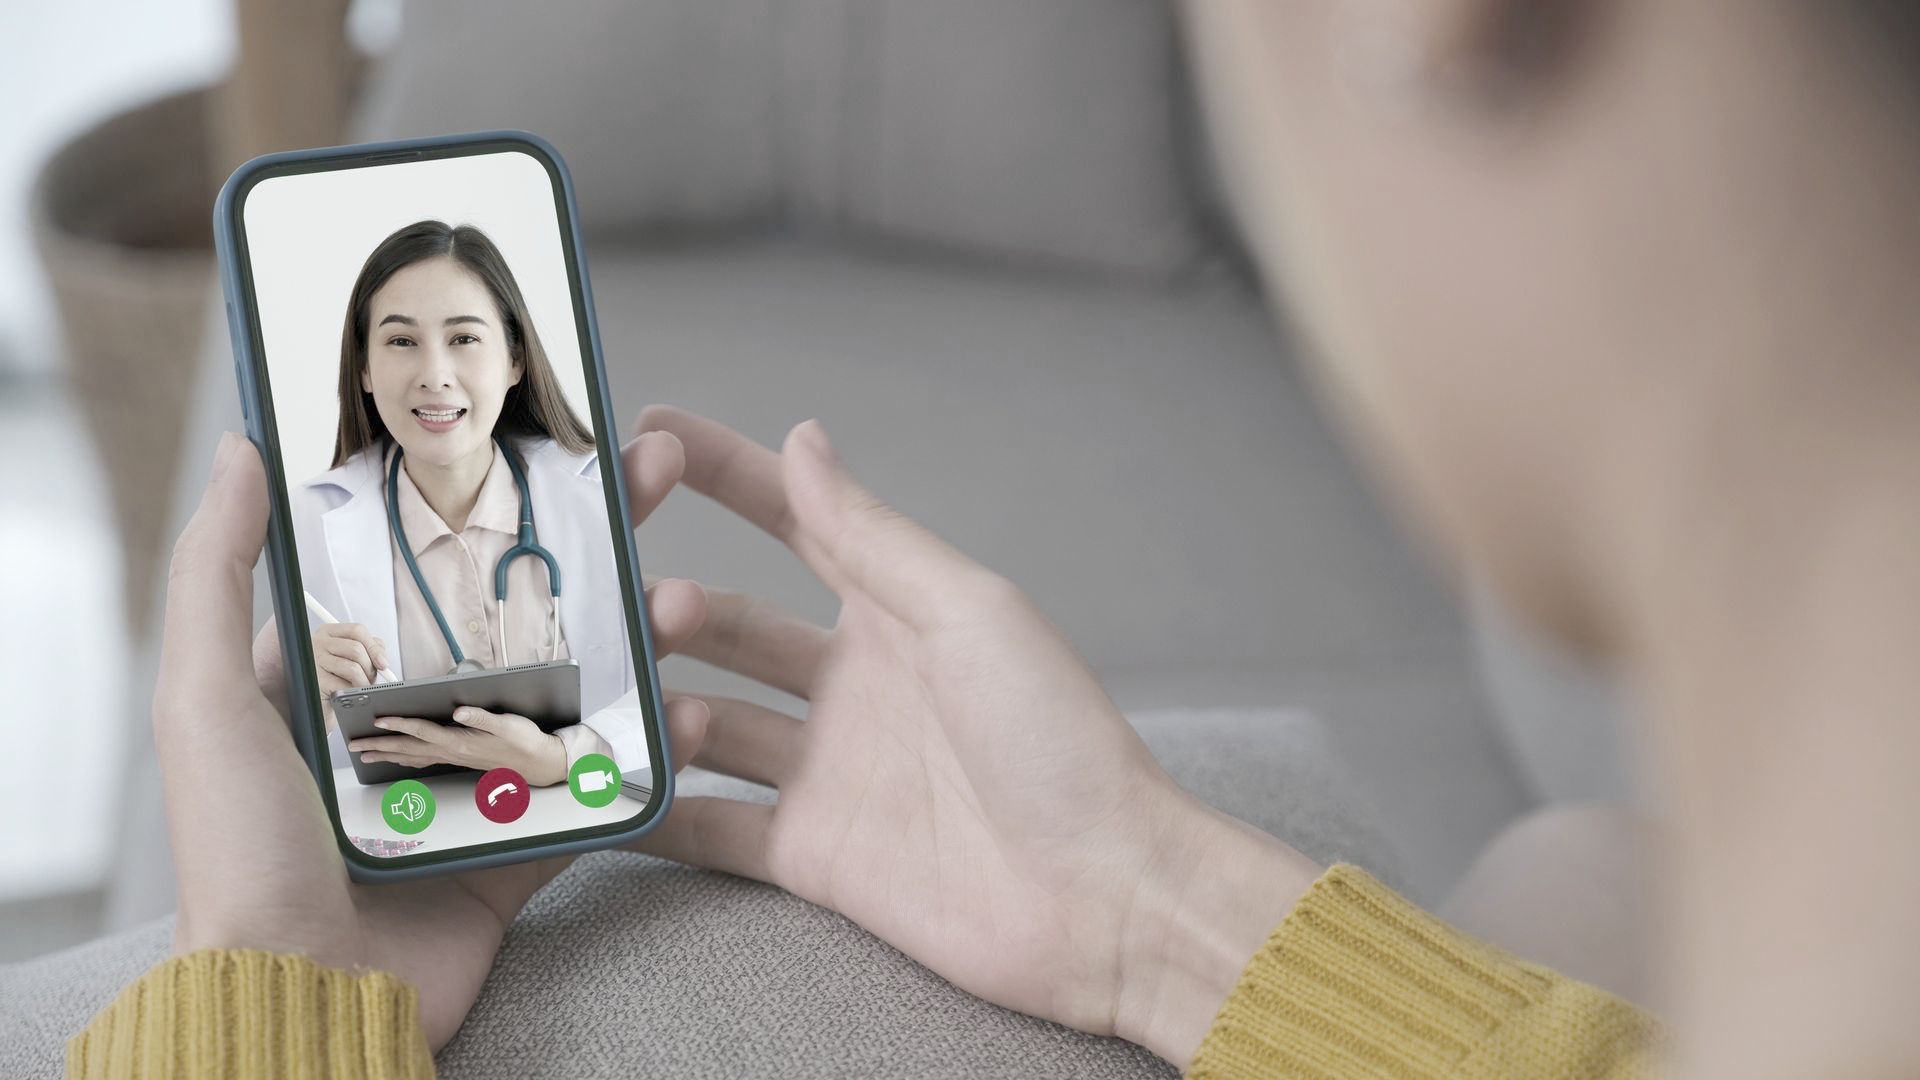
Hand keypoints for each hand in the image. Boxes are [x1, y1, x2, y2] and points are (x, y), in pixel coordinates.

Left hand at [156, 427, 710, 1049]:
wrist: (304, 998)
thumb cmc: (243, 855)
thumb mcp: (207, 701)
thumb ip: (218, 576)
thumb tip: (242, 450)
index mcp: (340, 682)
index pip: (424, 568)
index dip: (490, 504)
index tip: (551, 444)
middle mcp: (411, 725)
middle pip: (517, 616)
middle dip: (591, 547)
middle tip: (651, 478)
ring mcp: (473, 787)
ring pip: (570, 695)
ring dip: (633, 640)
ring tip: (680, 597)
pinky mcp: (519, 847)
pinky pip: (592, 793)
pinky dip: (642, 758)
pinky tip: (687, 708)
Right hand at [312, 621, 389, 697]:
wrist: (316, 699)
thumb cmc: (335, 677)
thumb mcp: (350, 657)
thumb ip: (367, 649)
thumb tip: (382, 658)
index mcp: (328, 633)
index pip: (356, 630)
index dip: (374, 647)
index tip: (383, 663)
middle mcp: (318, 643)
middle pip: (356, 649)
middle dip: (370, 668)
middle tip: (371, 679)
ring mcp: (314, 661)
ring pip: (353, 668)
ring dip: (364, 682)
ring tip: (361, 687)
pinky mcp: (315, 680)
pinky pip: (344, 685)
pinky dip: (353, 692)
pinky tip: (349, 694)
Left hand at [349, 708, 568, 786]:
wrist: (536, 762)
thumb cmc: (523, 741)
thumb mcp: (507, 723)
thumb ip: (482, 717)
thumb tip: (459, 711)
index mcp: (461, 741)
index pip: (423, 731)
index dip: (400, 725)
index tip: (378, 720)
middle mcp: (452, 751)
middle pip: (408, 748)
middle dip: (379, 746)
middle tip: (354, 746)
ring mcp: (453, 757)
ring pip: (411, 756)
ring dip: (386, 755)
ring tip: (365, 754)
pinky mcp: (457, 757)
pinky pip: (423, 760)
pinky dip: (405, 759)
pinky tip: (397, 759)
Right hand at [628, 408, 1324, 1065]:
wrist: (1101, 894)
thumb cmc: (1058, 739)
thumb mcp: (967, 613)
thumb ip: (872, 536)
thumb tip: (804, 440)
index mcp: (896, 612)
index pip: (792, 524)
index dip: (724, 475)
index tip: (646, 435)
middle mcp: (851, 684)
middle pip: (730, 626)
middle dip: (672, 605)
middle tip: (637, 607)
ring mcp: (826, 770)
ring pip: (706, 720)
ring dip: (656, 701)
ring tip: (628, 698)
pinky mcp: (811, 854)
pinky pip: (708, 828)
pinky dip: (651, 812)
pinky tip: (598, 792)